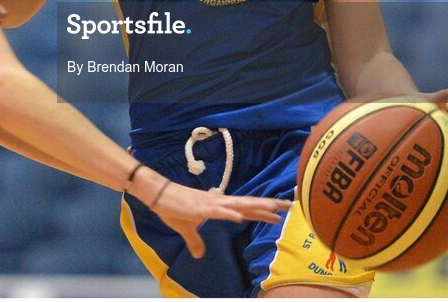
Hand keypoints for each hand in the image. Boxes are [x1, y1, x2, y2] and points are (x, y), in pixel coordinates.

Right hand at [131, 173, 290, 258]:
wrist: (157, 194)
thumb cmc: (172, 208)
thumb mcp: (186, 229)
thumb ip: (195, 241)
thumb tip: (199, 254)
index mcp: (218, 206)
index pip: (245, 209)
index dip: (262, 211)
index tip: (279, 212)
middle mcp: (219, 202)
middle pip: (249, 203)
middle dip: (269, 205)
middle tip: (290, 204)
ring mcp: (211, 203)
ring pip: (239, 204)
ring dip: (256, 206)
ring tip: (274, 207)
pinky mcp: (200, 207)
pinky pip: (218, 211)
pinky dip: (229, 213)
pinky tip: (241, 215)